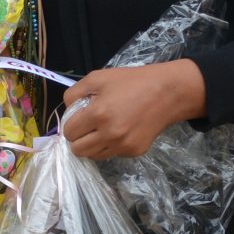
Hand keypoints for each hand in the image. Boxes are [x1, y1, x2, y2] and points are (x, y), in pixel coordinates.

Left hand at [61, 60, 206, 159]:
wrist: (167, 92)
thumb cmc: (131, 82)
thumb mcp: (98, 77)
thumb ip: (74, 93)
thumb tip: (67, 111)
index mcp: (98, 114)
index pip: (69, 132)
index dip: (71, 124)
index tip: (78, 117)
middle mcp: (109, 134)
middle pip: (78, 150)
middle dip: (78, 138)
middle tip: (87, 126)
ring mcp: (123, 146)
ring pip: (93, 156)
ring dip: (92, 144)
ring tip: (102, 129)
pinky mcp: (134, 152)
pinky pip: (111, 154)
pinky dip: (109, 145)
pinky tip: (119, 130)